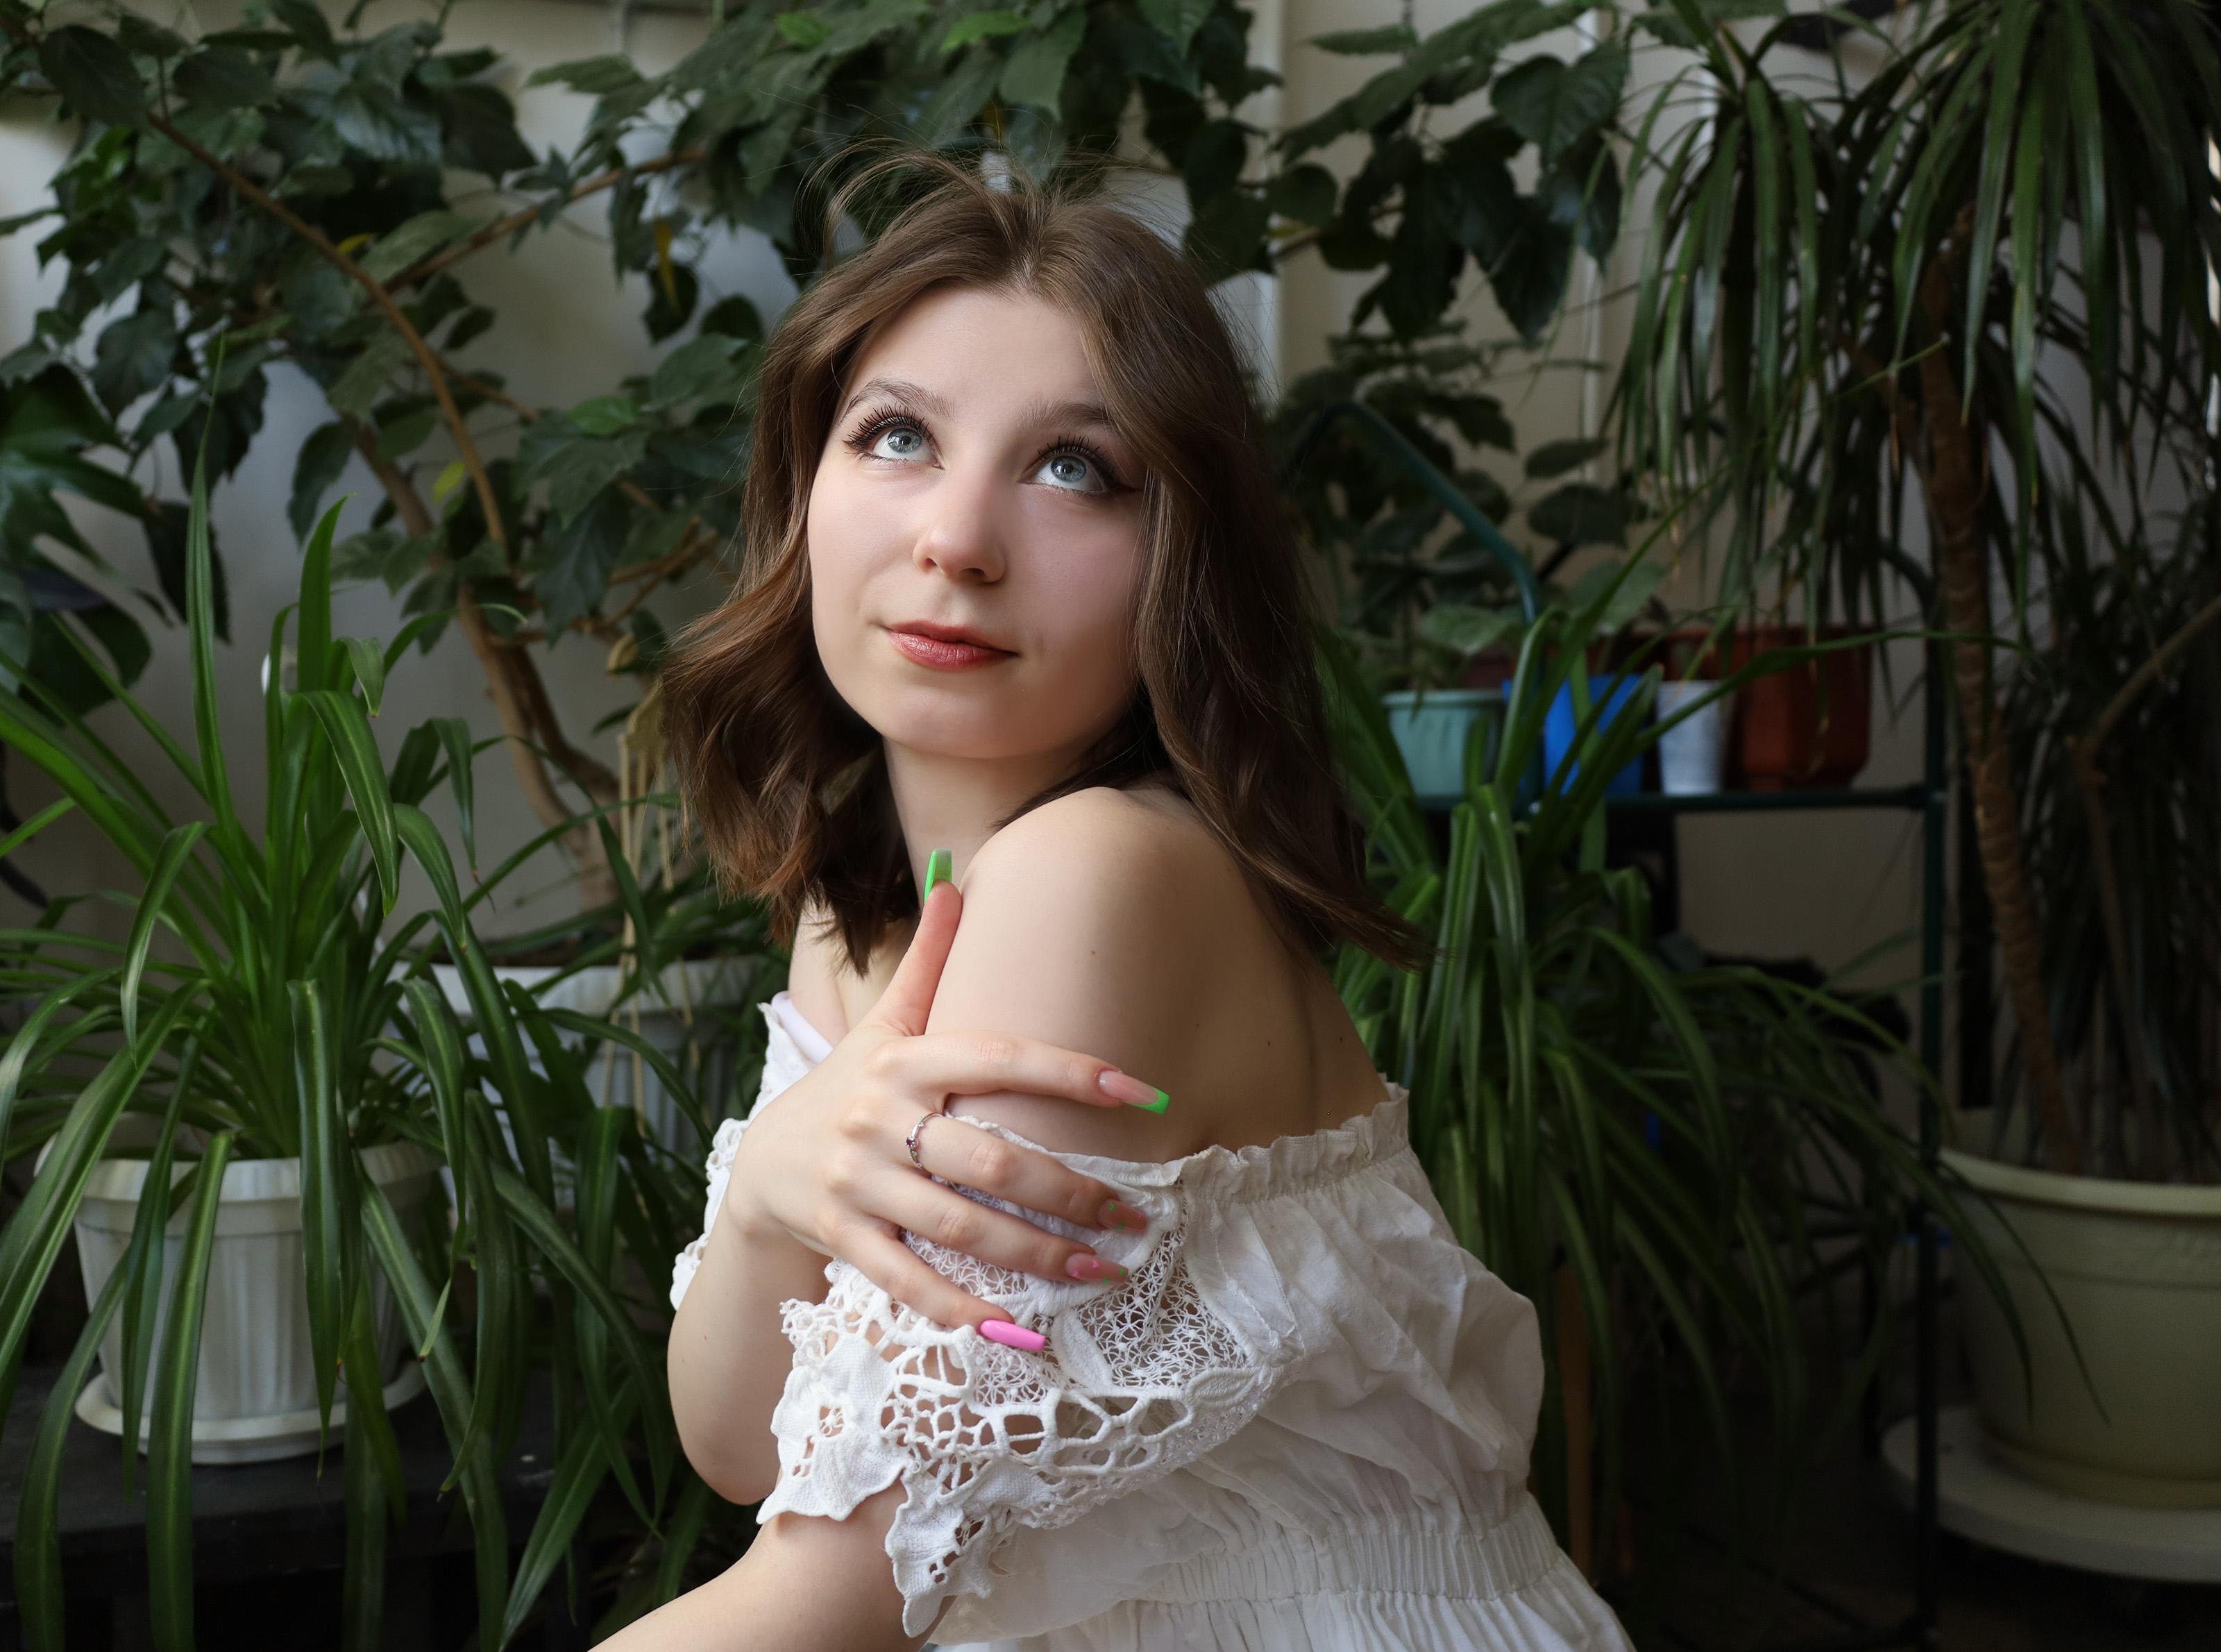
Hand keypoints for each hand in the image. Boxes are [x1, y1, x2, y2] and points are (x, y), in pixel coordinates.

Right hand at [722, 873, 1163, 1335]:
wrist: (761, 1168)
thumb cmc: (848, 1088)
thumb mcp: (882, 1023)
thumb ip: (927, 959)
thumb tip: (954, 878)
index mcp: (902, 1060)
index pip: (998, 1058)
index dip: (1070, 1072)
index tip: (1141, 1093)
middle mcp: (879, 1120)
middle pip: (989, 1158)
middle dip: (1068, 1191)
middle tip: (1133, 1217)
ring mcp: (858, 1184)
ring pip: (960, 1226)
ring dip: (1036, 1254)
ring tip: (1101, 1271)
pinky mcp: (842, 1239)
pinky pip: (908, 1282)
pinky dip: (960, 1310)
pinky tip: (1016, 1330)